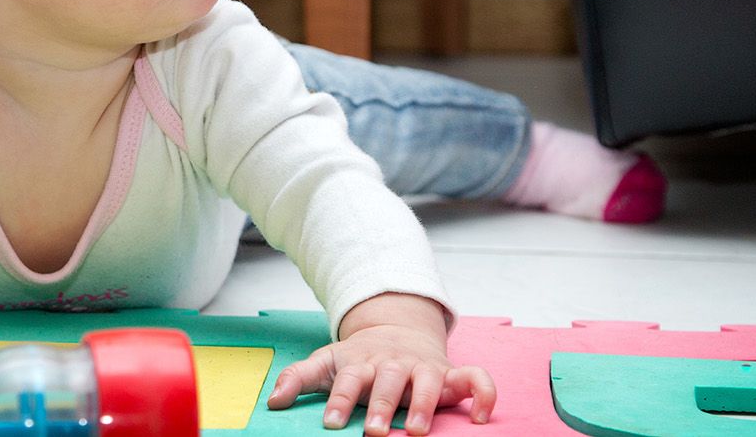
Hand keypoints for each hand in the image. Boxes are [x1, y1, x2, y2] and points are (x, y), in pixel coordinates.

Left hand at [265, 294, 494, 434]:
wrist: (397, 328)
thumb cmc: (360, 357)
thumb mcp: (327, 361)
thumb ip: (300, 379)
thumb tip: (272, 402)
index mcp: (362, 362)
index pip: (348, 379)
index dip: (340, 400)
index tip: (330, 423)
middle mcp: (394, 364)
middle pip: (388, 381)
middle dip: (382, 405)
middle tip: (372, 430)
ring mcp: (424, 367)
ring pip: (428, 380)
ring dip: (424, 404)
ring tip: (416, 431)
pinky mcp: (450, 372)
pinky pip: (475, 378)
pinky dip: (483, 393)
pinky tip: (482, 417)